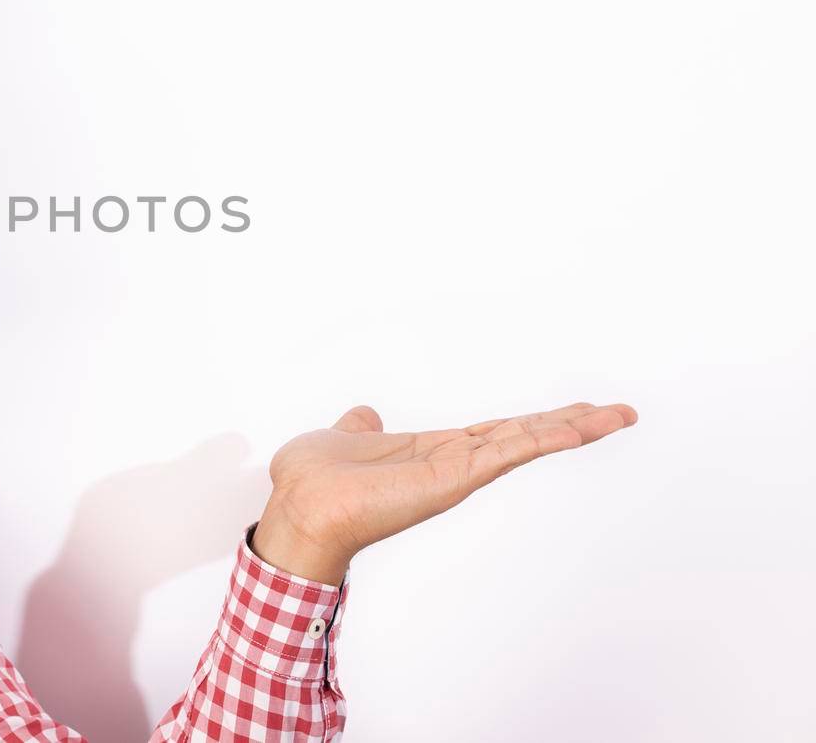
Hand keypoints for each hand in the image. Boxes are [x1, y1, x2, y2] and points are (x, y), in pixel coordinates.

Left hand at [251, 401, 638, 584]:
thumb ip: (360, 428)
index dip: (533, 421)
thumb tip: (364, 416)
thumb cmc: (313, 481)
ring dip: (572, 428)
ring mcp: (456, 473)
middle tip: (620, 412)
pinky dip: (540, 439)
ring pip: (524, 442)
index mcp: (431, 452)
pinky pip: (505, 453)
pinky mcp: (452, 479)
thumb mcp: (341, 438)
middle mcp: (451, 463)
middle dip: (571, 424)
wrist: (299, 508)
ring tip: (618, 415)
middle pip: (523, 436)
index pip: (495, 432)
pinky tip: (576, 427)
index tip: (573, 412)